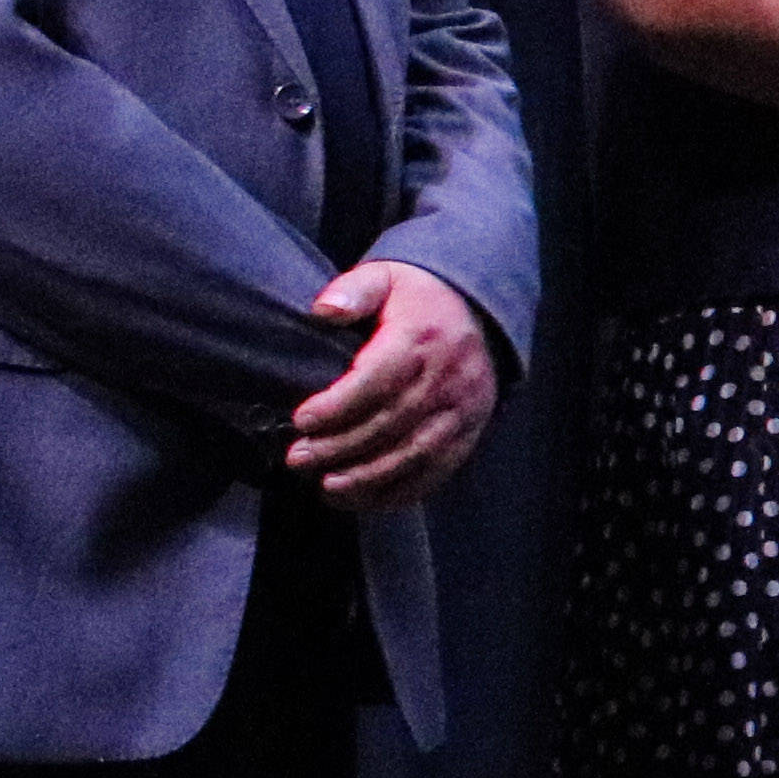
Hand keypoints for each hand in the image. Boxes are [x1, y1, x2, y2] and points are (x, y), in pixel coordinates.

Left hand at [291, 262, 501, 509]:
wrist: (481, 312)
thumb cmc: (417, 300)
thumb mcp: (385, 277)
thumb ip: (353, 290)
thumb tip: (324, 310)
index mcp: (421, 338)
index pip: (379, 379)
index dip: (339, 405)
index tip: (301, 420)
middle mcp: (447, 378)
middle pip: (392, 423)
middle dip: (341, 447)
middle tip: (298, 458)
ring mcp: (462, 410)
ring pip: (415, 454)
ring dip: (368, 478)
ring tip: (326, 487)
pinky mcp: (469, 433)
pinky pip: (437, 471)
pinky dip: (400, 493)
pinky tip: (362, 500)